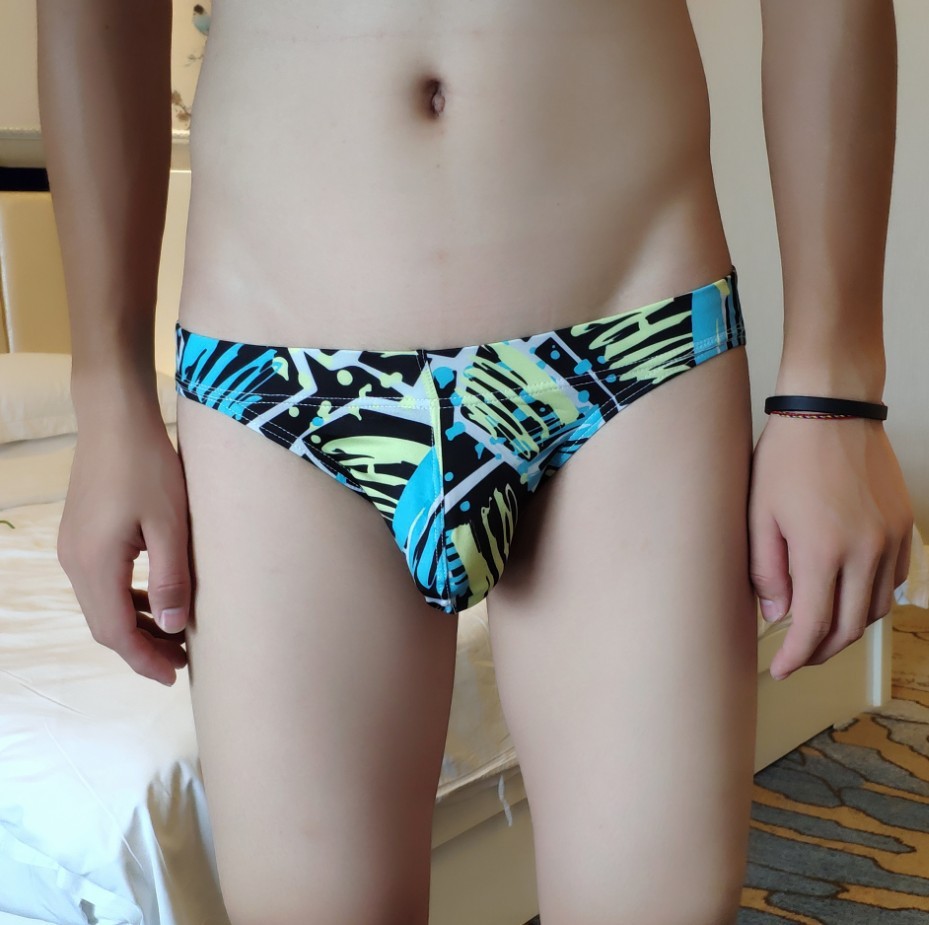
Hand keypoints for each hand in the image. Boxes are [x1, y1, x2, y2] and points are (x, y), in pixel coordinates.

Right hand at [57, 409, 190, 685]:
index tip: (175, 676)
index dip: (145, 659)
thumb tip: (173, 628)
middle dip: (142, 648)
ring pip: (103, 604)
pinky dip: (127, 599)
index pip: (116, 632)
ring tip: (174, 634)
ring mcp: (74, 548)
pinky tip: (155, 597)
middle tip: (182, 661)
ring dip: (136, 624)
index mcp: (94, 565)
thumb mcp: (170, 525)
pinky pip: (102, 582)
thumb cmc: (148, 467)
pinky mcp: (81, 534)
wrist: (114, 419)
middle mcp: (75, 563)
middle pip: (105, 624)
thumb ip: (171, 578)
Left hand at [748, 414, 912, 680]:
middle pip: (849, 627)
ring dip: (849, 628)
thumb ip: (766, 571)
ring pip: (875, 608)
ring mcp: (890, 538)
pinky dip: (871, 598)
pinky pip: (893, 579)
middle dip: (822, 651)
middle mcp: (864, 551)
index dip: (797, 657)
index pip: (813, 626)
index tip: (782, 669)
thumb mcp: (759, 514)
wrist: (830, 410)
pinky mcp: (904, 525)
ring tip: (821, 629)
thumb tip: (776, 614)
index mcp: (822, 552)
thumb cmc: (786, 457)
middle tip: (799, 656)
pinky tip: (849, 595)